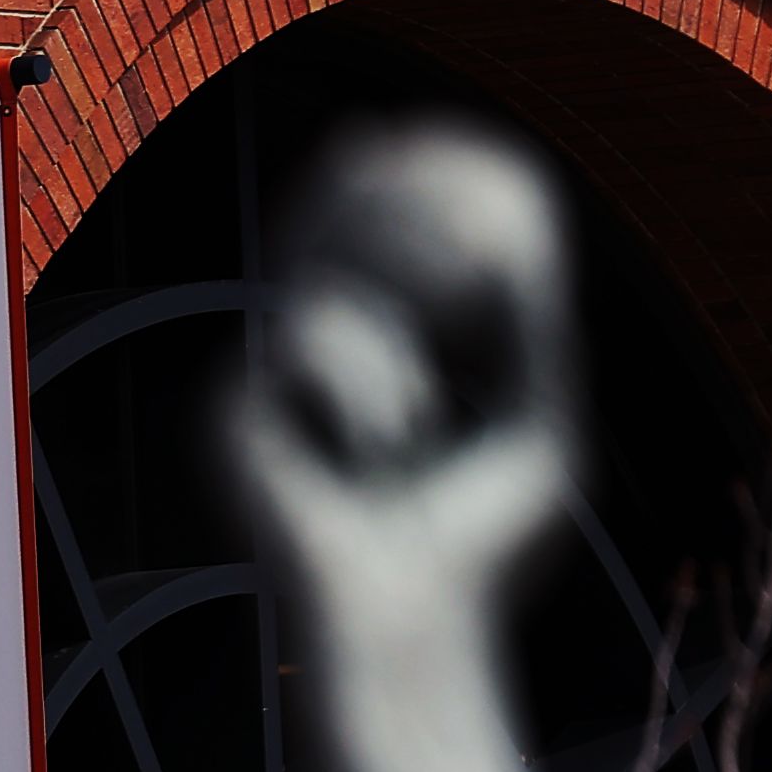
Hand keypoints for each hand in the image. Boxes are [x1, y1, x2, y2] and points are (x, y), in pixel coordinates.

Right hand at [221, 123, 581, 648]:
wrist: (417, 622)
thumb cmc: (483, 534)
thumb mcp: (537, 411)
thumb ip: (532, 322)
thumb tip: (520, 224)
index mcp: (384, 331)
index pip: (384, 213)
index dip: (419, 169)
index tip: (449, 149)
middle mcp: (315, 335)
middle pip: (344, 211)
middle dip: (417, 217)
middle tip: (488, 264)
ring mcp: (269, 367)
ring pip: (329, 264)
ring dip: (403, 318)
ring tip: (427, 417)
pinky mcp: (234, 404)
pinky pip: (312, 336)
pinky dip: (373, 387)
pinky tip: (383, 450)